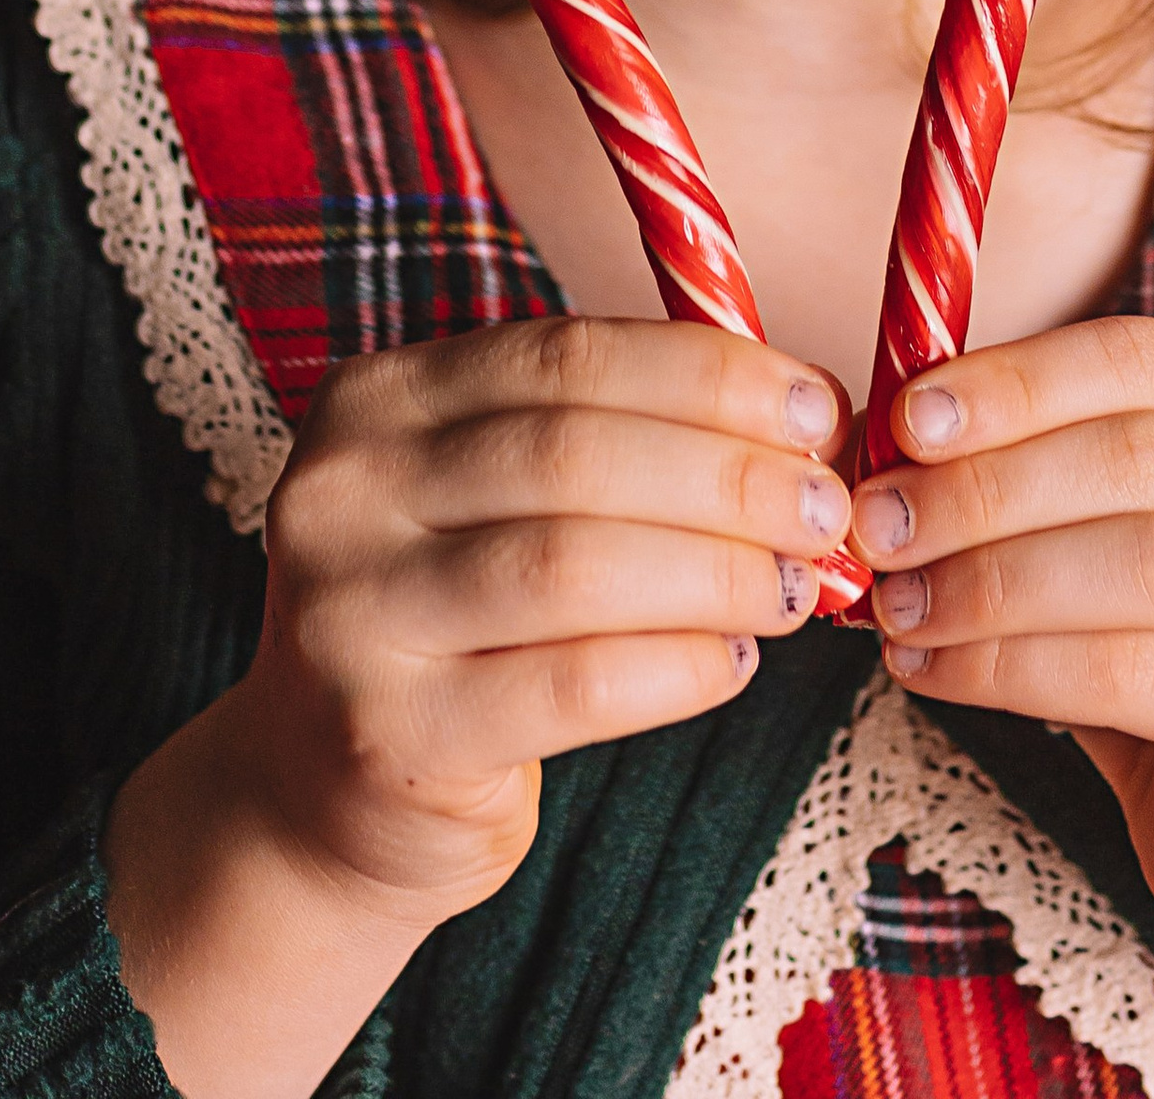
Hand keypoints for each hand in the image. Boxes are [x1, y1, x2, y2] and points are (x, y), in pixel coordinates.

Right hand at [231, 315, 849, 921]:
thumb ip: (613, 439)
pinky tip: (734, 661)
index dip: (706, 376)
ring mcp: (349, 613)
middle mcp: (343, 489)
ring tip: (800, 587)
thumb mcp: (496, 496)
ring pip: (575, 564)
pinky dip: (678, 668)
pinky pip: (572, 685)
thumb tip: (806, 418)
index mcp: (376, 397)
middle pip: (573, 452)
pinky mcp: (389, 734)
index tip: (816, 408)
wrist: (323, 797)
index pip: (565, 357)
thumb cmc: (456, 621)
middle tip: (829, 509)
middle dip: (728, 475)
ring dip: (719, 570)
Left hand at [847, 319, 1153, 1098]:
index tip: (907, 417)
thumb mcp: (1138, 532)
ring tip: (898, 605)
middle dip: (983, 488)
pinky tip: (938, 674)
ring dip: (988, 582)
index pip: (1136, 357)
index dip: (1016, 381)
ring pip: (1134, 562)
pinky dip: (1012, 668)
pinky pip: (1132, 670)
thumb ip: (1054, 470)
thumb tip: (895, 436)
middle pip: (1132, 456)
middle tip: (879, 524)